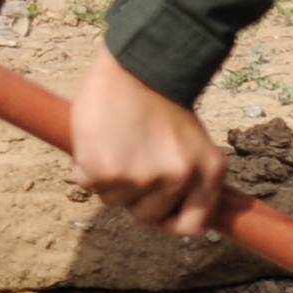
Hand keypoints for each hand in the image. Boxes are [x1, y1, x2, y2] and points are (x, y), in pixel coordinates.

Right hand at [70, 50, 232, 237]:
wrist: (139, 66)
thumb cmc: (162, 101)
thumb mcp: (192, 144)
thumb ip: (186, 177)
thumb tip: (172, 216)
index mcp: (209, 173)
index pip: (193, 226)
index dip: (171, 221)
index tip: (159, 209)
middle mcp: (180, 180)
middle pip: (146, 218)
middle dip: (133, 196)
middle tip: (131, 161)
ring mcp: (143, 179)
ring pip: (113, 201)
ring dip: (108, 179)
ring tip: (116, 143)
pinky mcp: (107, 172)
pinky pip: (86, 184)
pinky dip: (84, 167)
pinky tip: (96, 140)